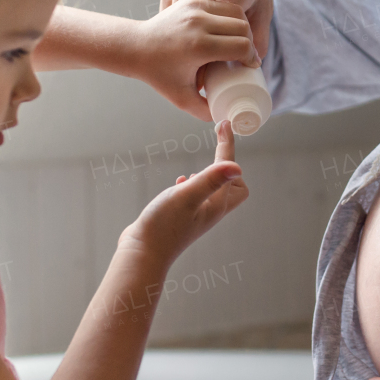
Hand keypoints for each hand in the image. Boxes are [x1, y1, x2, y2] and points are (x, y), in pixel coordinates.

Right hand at [118, 120, 247, 264]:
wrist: (142, 253)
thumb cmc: (162, 226)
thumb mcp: (186, 196)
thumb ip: (211, 179)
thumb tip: (238, 166)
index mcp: (217, 204)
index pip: (230, 170)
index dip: (227, 146)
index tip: (223, 125)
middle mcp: (211, 211)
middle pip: (235, 187)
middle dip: (228, 166)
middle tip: (216, 148)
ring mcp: (197, 216)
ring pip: (214, 191)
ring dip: (210, 174)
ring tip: (199, 166)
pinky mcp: (183, 217)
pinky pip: (196, 196)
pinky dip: (192, 184)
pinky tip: (180, 183)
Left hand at [137, 0, 257, 119]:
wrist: (136, 47)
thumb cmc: (158, 74)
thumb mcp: (181, 98)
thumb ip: (205, 112)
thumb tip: (227, 117)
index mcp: (199, 46)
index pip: (242, 47)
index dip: (251, 58)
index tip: (250, 66)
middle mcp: (199, 23)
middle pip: (242, 28)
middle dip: (249, 43)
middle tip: (246, 55)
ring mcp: (194, 7)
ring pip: (234, 10)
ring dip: (242, 24)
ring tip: (240, 38)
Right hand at [161, 0, 273, 61]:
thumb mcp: (265, 1)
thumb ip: (261, 32)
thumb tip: (258, 64)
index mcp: (231, 5)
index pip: (225, 47)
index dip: (223, 65)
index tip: (225, 76)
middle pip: (200, 41)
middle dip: (204, 60)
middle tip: (210, 71)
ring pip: (182, 28)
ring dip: (186, 45)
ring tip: (194, 57)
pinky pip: (169, 15)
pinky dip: (175, 27)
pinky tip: (181, 34)